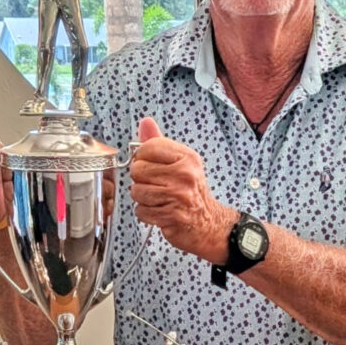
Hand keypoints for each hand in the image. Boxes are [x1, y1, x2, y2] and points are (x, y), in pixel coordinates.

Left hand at [129, 117, 235, 261]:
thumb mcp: (180, 162)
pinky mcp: (172, 216)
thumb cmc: (191, 191)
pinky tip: (160, 211)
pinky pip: (141, 211)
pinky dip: (147, 214)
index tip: (152, 166)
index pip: (147, 148)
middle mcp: (185, 174)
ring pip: (137, 191)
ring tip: (159, 199)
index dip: (142, 158)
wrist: (209, 222)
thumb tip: (145, 122)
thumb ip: (159, 142)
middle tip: (157, 185)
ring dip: (143, 199)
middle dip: (142, 180)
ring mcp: (179, 196)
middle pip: (138, 170)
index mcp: (187, 157)